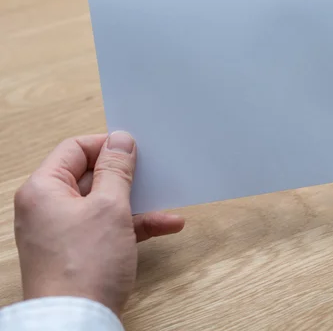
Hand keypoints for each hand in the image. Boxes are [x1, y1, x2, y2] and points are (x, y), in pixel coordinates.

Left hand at [13, 132, 184, 315]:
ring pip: (104, 204)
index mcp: (43, 189)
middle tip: (153, 173)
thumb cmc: (85, 265)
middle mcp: (48, 207)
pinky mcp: (78, 251)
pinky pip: (107, 228)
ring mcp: (63, 231)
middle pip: (91, 177)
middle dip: (128, 178)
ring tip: (167, 204)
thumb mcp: (109, 207)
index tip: (135, 149)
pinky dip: (133, 226)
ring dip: (137, 204)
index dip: (107, 145)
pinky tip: (165, 226)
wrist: (78, 321)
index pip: (75, 149)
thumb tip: (120, 140)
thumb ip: (116, 170)